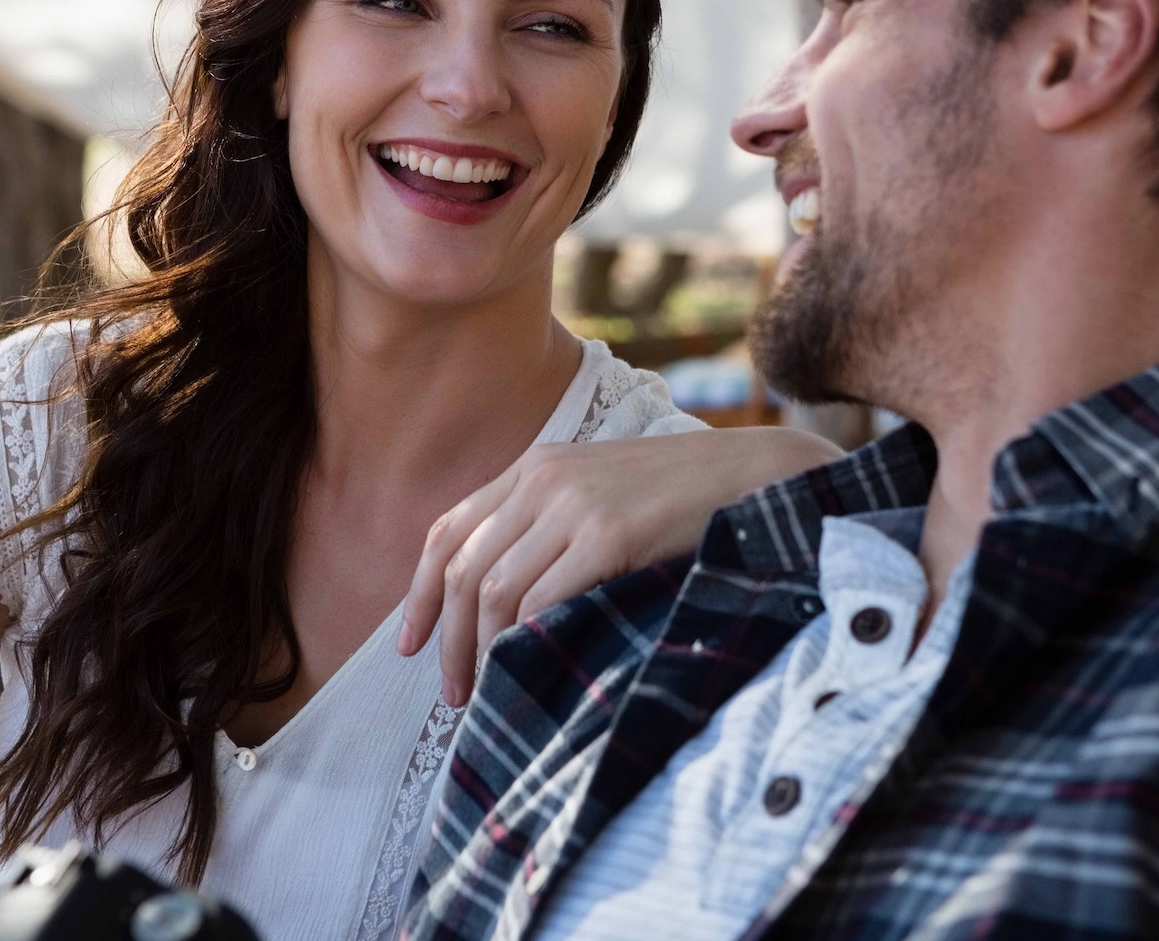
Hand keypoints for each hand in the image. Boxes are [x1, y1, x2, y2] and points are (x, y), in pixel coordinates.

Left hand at [396, 427, 842, 704]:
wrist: (746, 474)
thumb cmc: (676, 497)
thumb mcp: (597, 493)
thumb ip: (548, 525)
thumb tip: (496, 601)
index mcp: (535, 467)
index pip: (450, 528)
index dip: (422, 591)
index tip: (412, 644)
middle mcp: (543, 479)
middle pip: (465, 566)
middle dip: (448, 637)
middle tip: (452, 690)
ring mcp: (574, 504)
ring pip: (494, 589)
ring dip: (480, 650)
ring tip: (484, 692)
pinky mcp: (607, 534)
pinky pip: (543, 599)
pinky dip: (523, 641)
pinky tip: (528, 668)